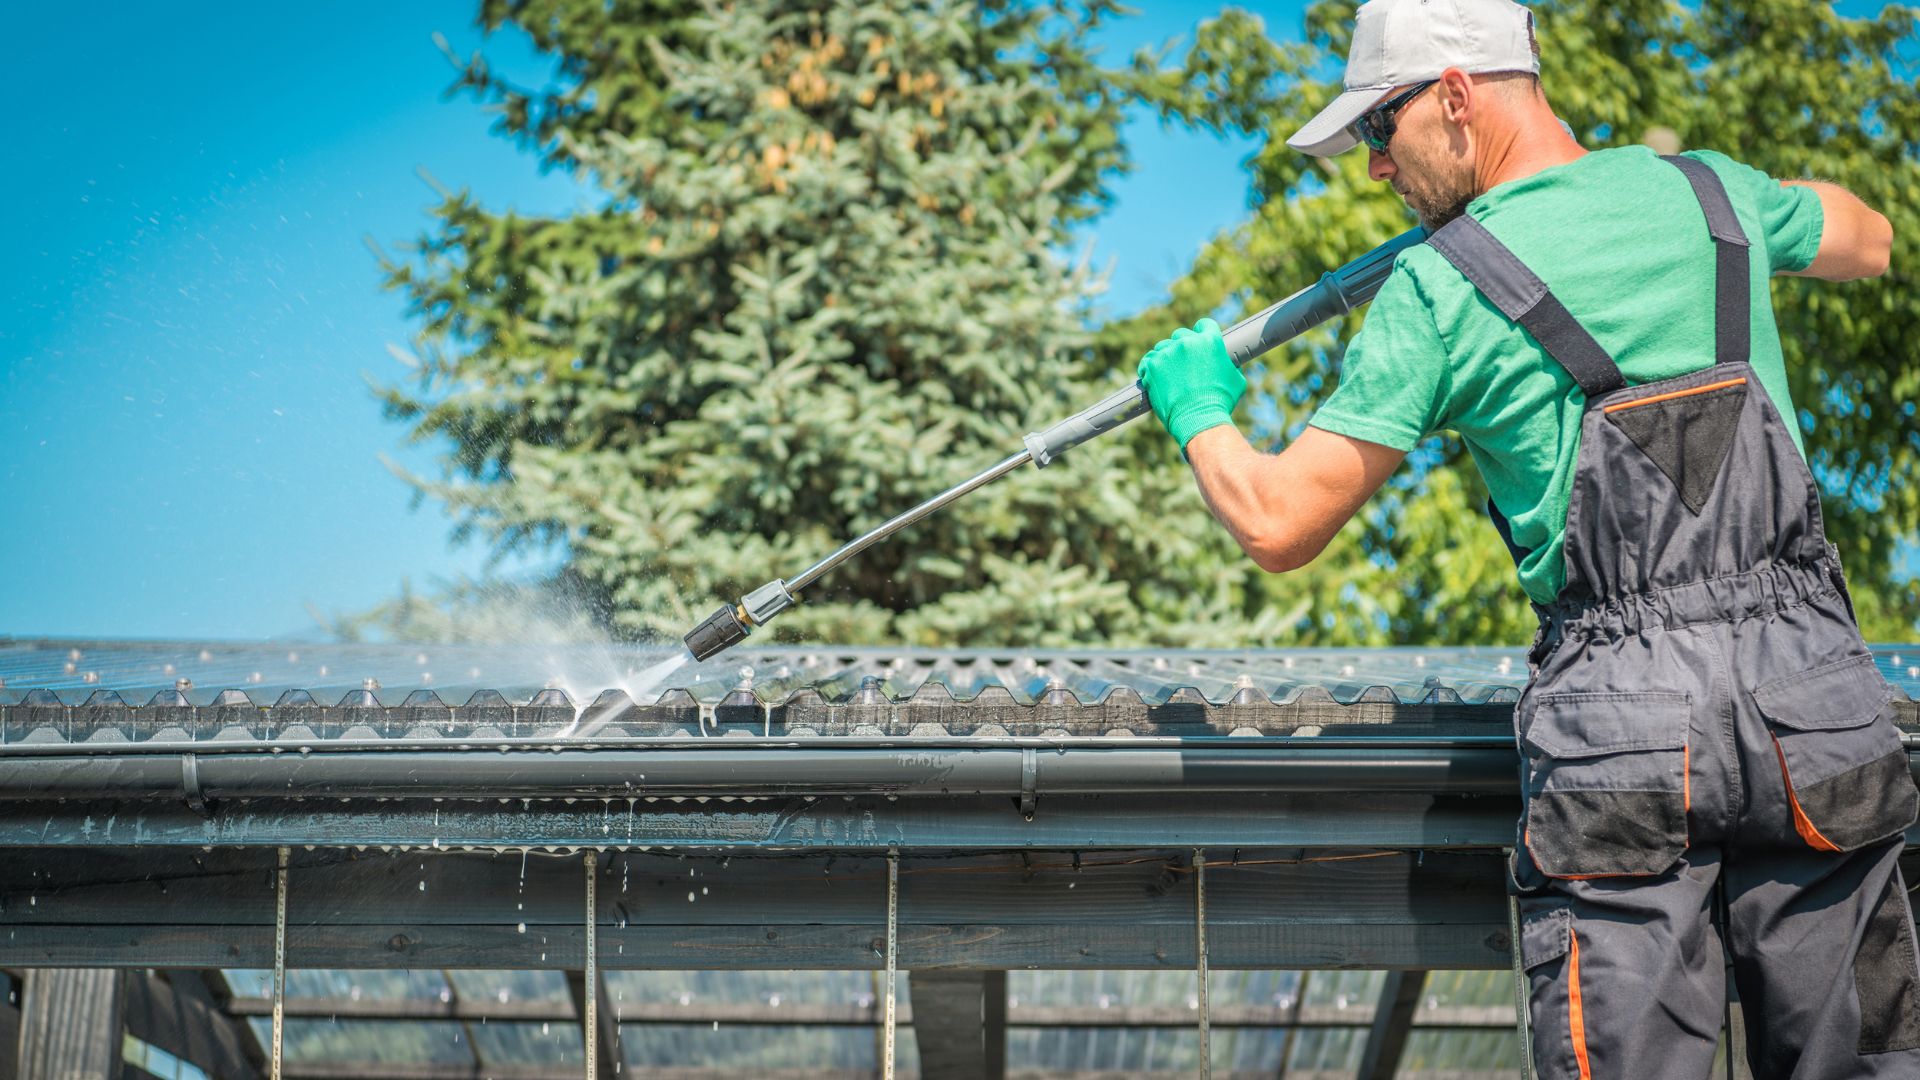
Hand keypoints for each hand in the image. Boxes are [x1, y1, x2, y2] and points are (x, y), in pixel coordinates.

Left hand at [1135, 317, 1244, 452]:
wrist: (1199, 418)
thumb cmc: (1220, 402)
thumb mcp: (1236, 380)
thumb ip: (1228, 365)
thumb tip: (1226, 364)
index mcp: (1210, 341)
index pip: (1204, 325)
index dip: (1202, 333)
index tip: (1198, 341)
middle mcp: (1188, 342)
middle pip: (1181, 335)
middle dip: (1183, 347)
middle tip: (1183, 363)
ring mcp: (1168, 353)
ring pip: (1163, 347)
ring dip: (1166, 357)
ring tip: (1169, 373)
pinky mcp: (1152, 366)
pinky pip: (1148, 360)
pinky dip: (1150, 367)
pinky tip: (1154, 375)